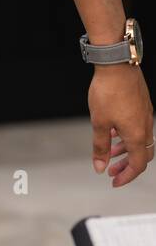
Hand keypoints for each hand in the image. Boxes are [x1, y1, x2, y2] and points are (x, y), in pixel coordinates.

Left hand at [89, 65, 153, 185]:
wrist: (116, 64)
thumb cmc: (108, 90)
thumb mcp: (99, 122)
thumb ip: (100, 147)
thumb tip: (100, 167)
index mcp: (137, 135)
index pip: (138, 165)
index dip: (127, 176)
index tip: (115, 181)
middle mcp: (145, 126)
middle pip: (142, 154)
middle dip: (127, 165)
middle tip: (113, 171)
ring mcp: (145, 115)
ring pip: (140, 140)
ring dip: (126, 149)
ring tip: (110, 152)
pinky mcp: (142, 104)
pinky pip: (138, 127)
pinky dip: (127, 135)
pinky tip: (114, 131)